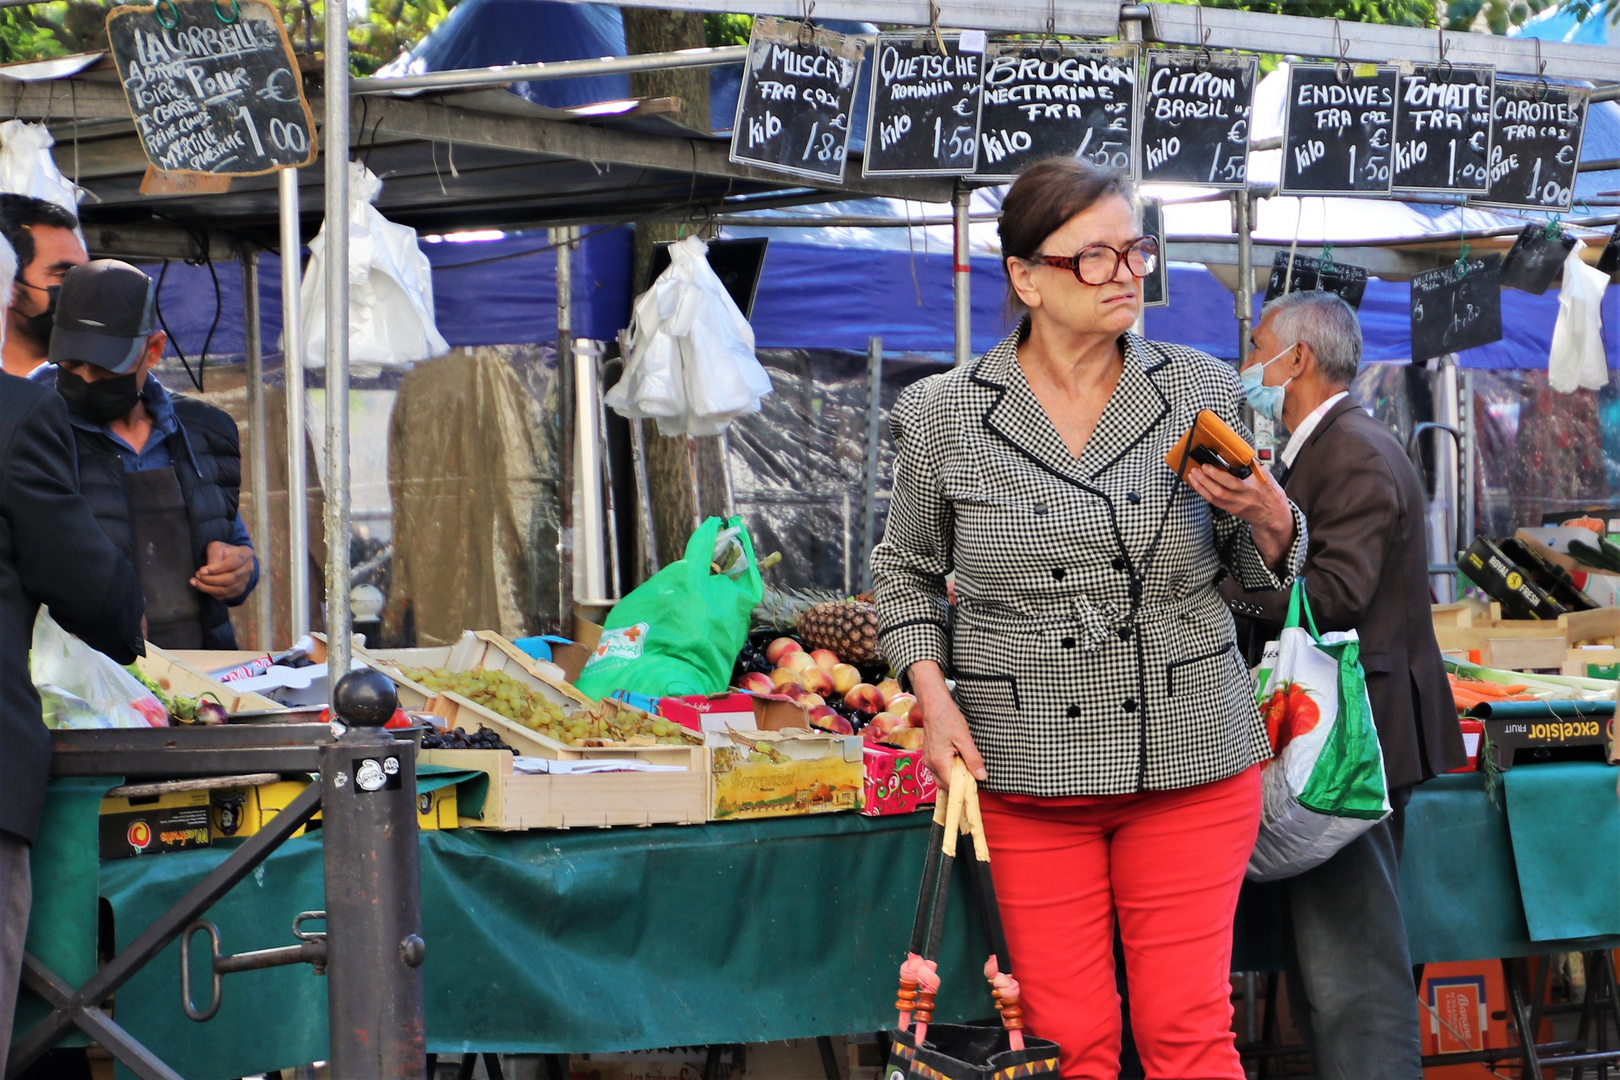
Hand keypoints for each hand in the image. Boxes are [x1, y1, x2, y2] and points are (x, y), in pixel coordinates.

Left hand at [191, 541, 254, 599]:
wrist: (234, 559)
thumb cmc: (224, 552)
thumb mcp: (218, 547)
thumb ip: (213, 557)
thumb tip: (206, 572)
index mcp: (246, 554)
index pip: (232, 564)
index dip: (216, 569)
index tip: (201, 570)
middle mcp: (248, 569)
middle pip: (230, 579)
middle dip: (210, 579)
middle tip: (198, 575)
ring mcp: (245, 581)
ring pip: (226, 589)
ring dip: (208, 587)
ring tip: (195, 582)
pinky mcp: (239, 590)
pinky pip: (224, 595)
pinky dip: (211, 592)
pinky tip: (201, 586)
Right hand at [908, 660, 986, 790]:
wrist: (933, 703)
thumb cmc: (947, 717)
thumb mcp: (964, 738)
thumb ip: (973, 759)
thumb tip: (981, 776)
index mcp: (938, 762)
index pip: (952, 787)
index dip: (965, 787)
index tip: (976, 783)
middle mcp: (930, 764)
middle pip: (946, 785)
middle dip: (959, 783)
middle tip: (973, 772)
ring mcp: (928, 760)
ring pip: (942, 778)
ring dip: (955, 775)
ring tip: (965, 762)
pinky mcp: (929, 755)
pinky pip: (940, 770)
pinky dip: (950, 769)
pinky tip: (958, 758)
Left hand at [1184, 463, 1296, 568]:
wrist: (1273, 515)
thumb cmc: (1270, 493)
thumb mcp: (1266, 476)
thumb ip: (1253, 466)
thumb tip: (1239, 453)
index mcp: (1254, 486)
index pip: (1234, 481)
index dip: (1218, 474)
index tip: (1209, 464)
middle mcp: (1244, 497)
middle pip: (1221, 490)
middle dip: (1207, 479)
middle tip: (1199, 468)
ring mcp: (1236, 505)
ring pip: (1215, 497)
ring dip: (1202, 485)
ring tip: (1194, 474)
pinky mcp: (1231, 509)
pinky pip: (1214, 501)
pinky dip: (1203, 492)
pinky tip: (1197, 484)